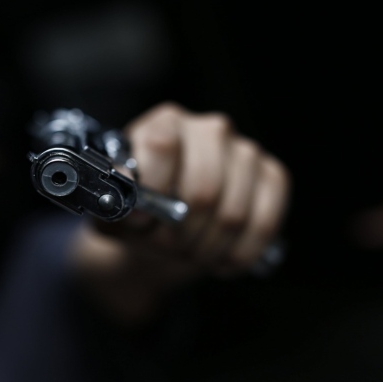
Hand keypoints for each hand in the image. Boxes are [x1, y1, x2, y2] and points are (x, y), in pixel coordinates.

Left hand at [71, 102, 290, 320]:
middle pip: (203, 188)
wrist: (164, 231)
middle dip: (181, 232)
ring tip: (189, 252)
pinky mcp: (272, 177)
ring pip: (232, 214)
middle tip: (167, 246)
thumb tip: (126, 183)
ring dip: (207, 249)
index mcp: (164, 123)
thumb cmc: (137, 215)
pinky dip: (239, 252)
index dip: (153, 188)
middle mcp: (208, 129)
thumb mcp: (112, 209)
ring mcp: (245, 151)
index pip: (163, 144)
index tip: (141, 217)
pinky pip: (263, 224)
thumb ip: (111, 195)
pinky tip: (219, 258)